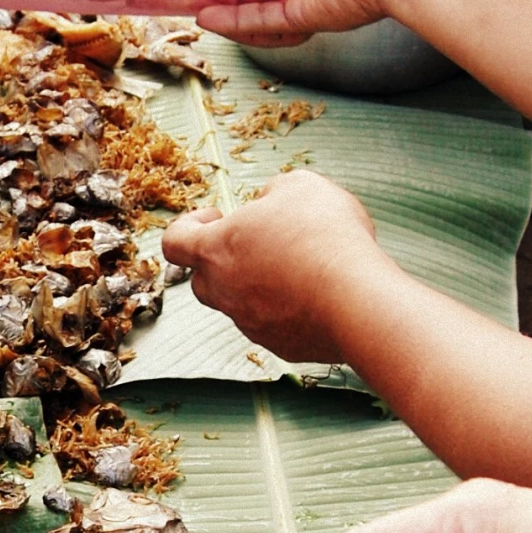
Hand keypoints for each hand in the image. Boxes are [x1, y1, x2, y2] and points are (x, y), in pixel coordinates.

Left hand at [161, 171, 379, 361]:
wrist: (357, 299)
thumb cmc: (323, 236)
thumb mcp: (299, 186)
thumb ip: (273, 191)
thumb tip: (271, 204)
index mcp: (215, 250)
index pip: (174, 242)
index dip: (188, 226)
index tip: (216, 217)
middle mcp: (224, 292)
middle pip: (203, 279)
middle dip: (224, 260)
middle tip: (260, 243)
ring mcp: (250, 324)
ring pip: (242, 303)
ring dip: (261, 284)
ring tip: (301, 265)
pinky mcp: (281, 346)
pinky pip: (276, 324)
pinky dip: (289, 309)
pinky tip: (320, 292)